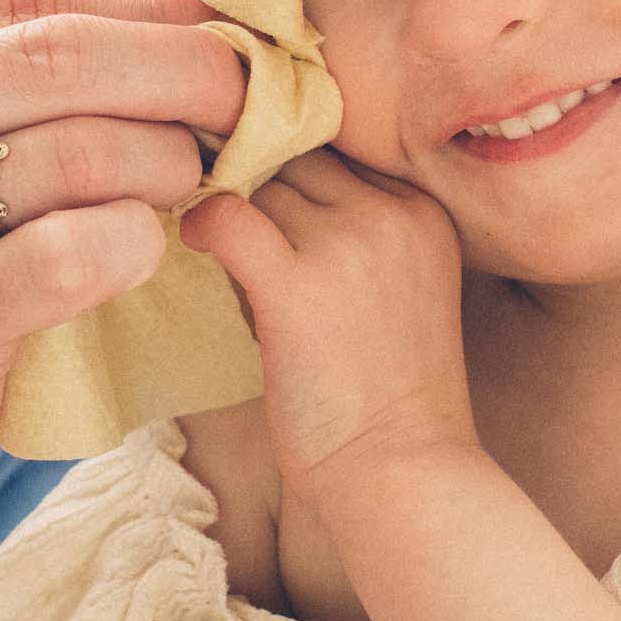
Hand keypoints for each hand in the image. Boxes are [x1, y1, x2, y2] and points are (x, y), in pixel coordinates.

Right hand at [0, 0, 250, 538]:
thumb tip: (184, 18)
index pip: (24, 3)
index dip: (149, 17)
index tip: (228, 42)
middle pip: (59, 56)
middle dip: (188, 73)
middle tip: (254, 107)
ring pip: (78, 149)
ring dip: (170, 163)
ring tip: (195, 186)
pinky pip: (72, 256)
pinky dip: (135, 244)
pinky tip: (142, 251)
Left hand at [178, 147, 477, 516]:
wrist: (403, 472)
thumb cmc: (388, 395)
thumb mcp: (395, 287)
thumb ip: (347, 231)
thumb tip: (258, 190)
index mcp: (424, 210)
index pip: (337, 148)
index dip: (289, 166)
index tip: (262, 192)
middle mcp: (392, 213)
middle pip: (294, 156)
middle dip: (256, 181)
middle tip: (231, 217)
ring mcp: (347, 243)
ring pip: (257, 185)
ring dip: (231, 212)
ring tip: (227, 255)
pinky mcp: (296, 284)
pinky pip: (226, 218)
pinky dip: (201, 224)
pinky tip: (195, 245)